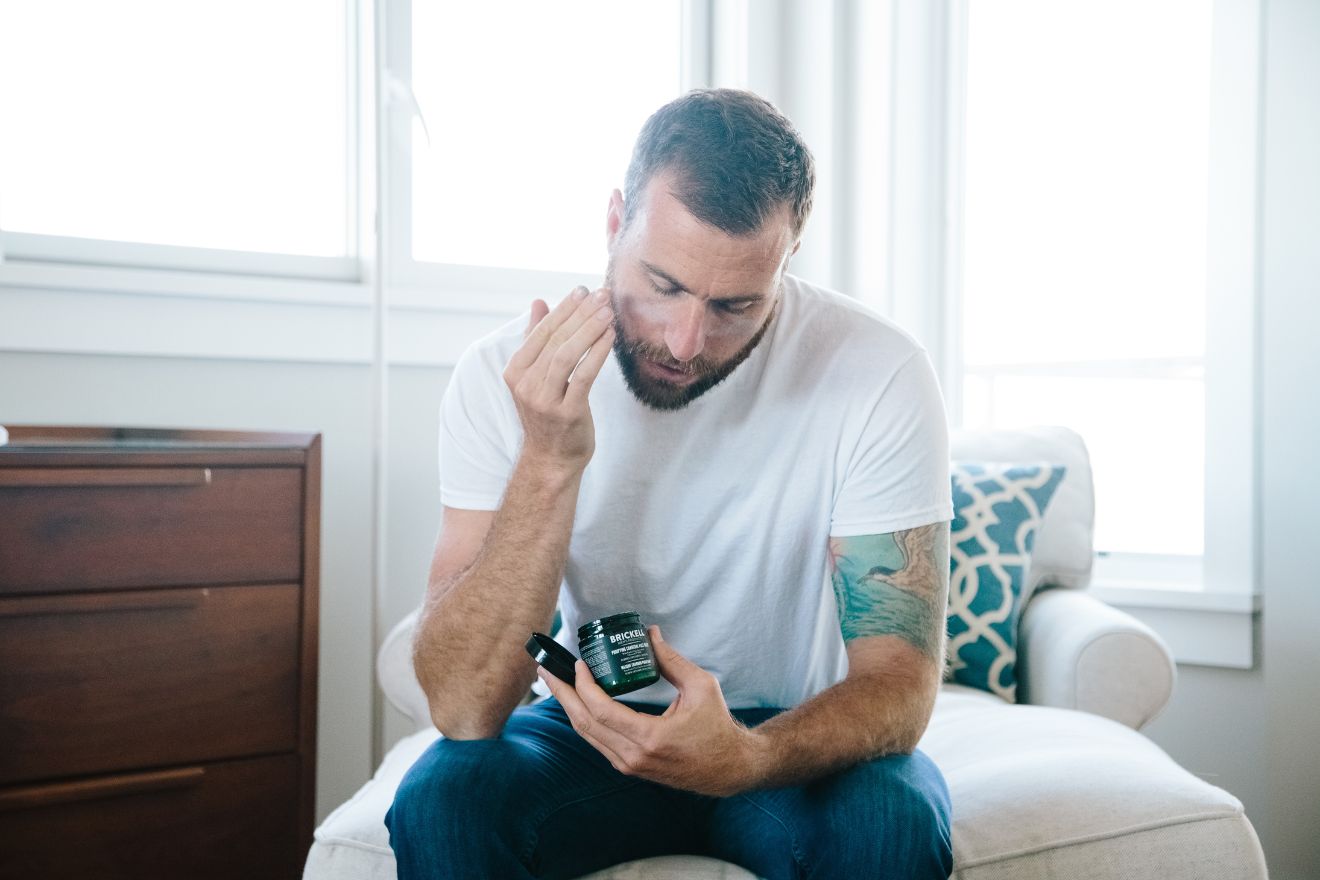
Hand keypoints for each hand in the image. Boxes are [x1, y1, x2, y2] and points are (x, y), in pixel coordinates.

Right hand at [503, 287, 614, 472]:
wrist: (551, 458)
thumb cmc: (548, 413)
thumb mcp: (536, 375)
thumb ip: (535, 339)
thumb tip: (538, 302)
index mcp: (515, 371)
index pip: (541, 331)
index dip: (564, 308)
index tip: (583, 290)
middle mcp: (525, 384)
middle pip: (555, 340)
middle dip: (580, 313)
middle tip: (601, 295)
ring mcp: (544, 400)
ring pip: (567, 354)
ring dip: (589, 329)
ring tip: (608, 311)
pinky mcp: (566, 412)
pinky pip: (584, 375)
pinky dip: (597, 352)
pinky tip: (610, 336)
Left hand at [538, 625, 766, 796]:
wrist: (728, 768)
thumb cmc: (718, 728)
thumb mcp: (701, 687)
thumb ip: (672, 660)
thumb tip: (650, 634)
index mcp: (650, 738)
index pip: (601, 711)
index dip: (583, 685)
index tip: (578, 663)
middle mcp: (633, 756)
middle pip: (583, 723)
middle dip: (561, 693)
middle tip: (546, 669)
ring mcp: (629, 765)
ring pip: (586, 735)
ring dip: (568, 706)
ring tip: (554, 682)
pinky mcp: (630, 767)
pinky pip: (597, 741)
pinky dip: (583, 719)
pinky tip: (576, 701)